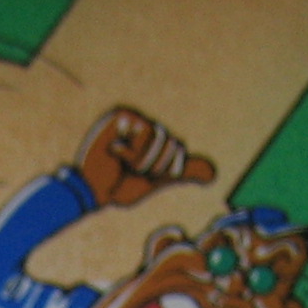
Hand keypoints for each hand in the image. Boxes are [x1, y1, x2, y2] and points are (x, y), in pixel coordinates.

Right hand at [75, 107, 215, 208]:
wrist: (94, 191)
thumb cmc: (121, 186)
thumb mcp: (157, 181)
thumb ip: (182, 173)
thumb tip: (213, 173)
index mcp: (154, 136)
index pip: (179, 147)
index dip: (169, 167)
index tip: (148, 174)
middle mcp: (145, 123)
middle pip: (172, 142)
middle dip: (156, 165)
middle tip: (133, 169)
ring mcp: (132, 117)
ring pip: (159, 137)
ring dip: (143, 160)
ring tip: (123, 162)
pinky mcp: (121, 115)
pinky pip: (144, 132)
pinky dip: (132, 152)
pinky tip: (115, 151)